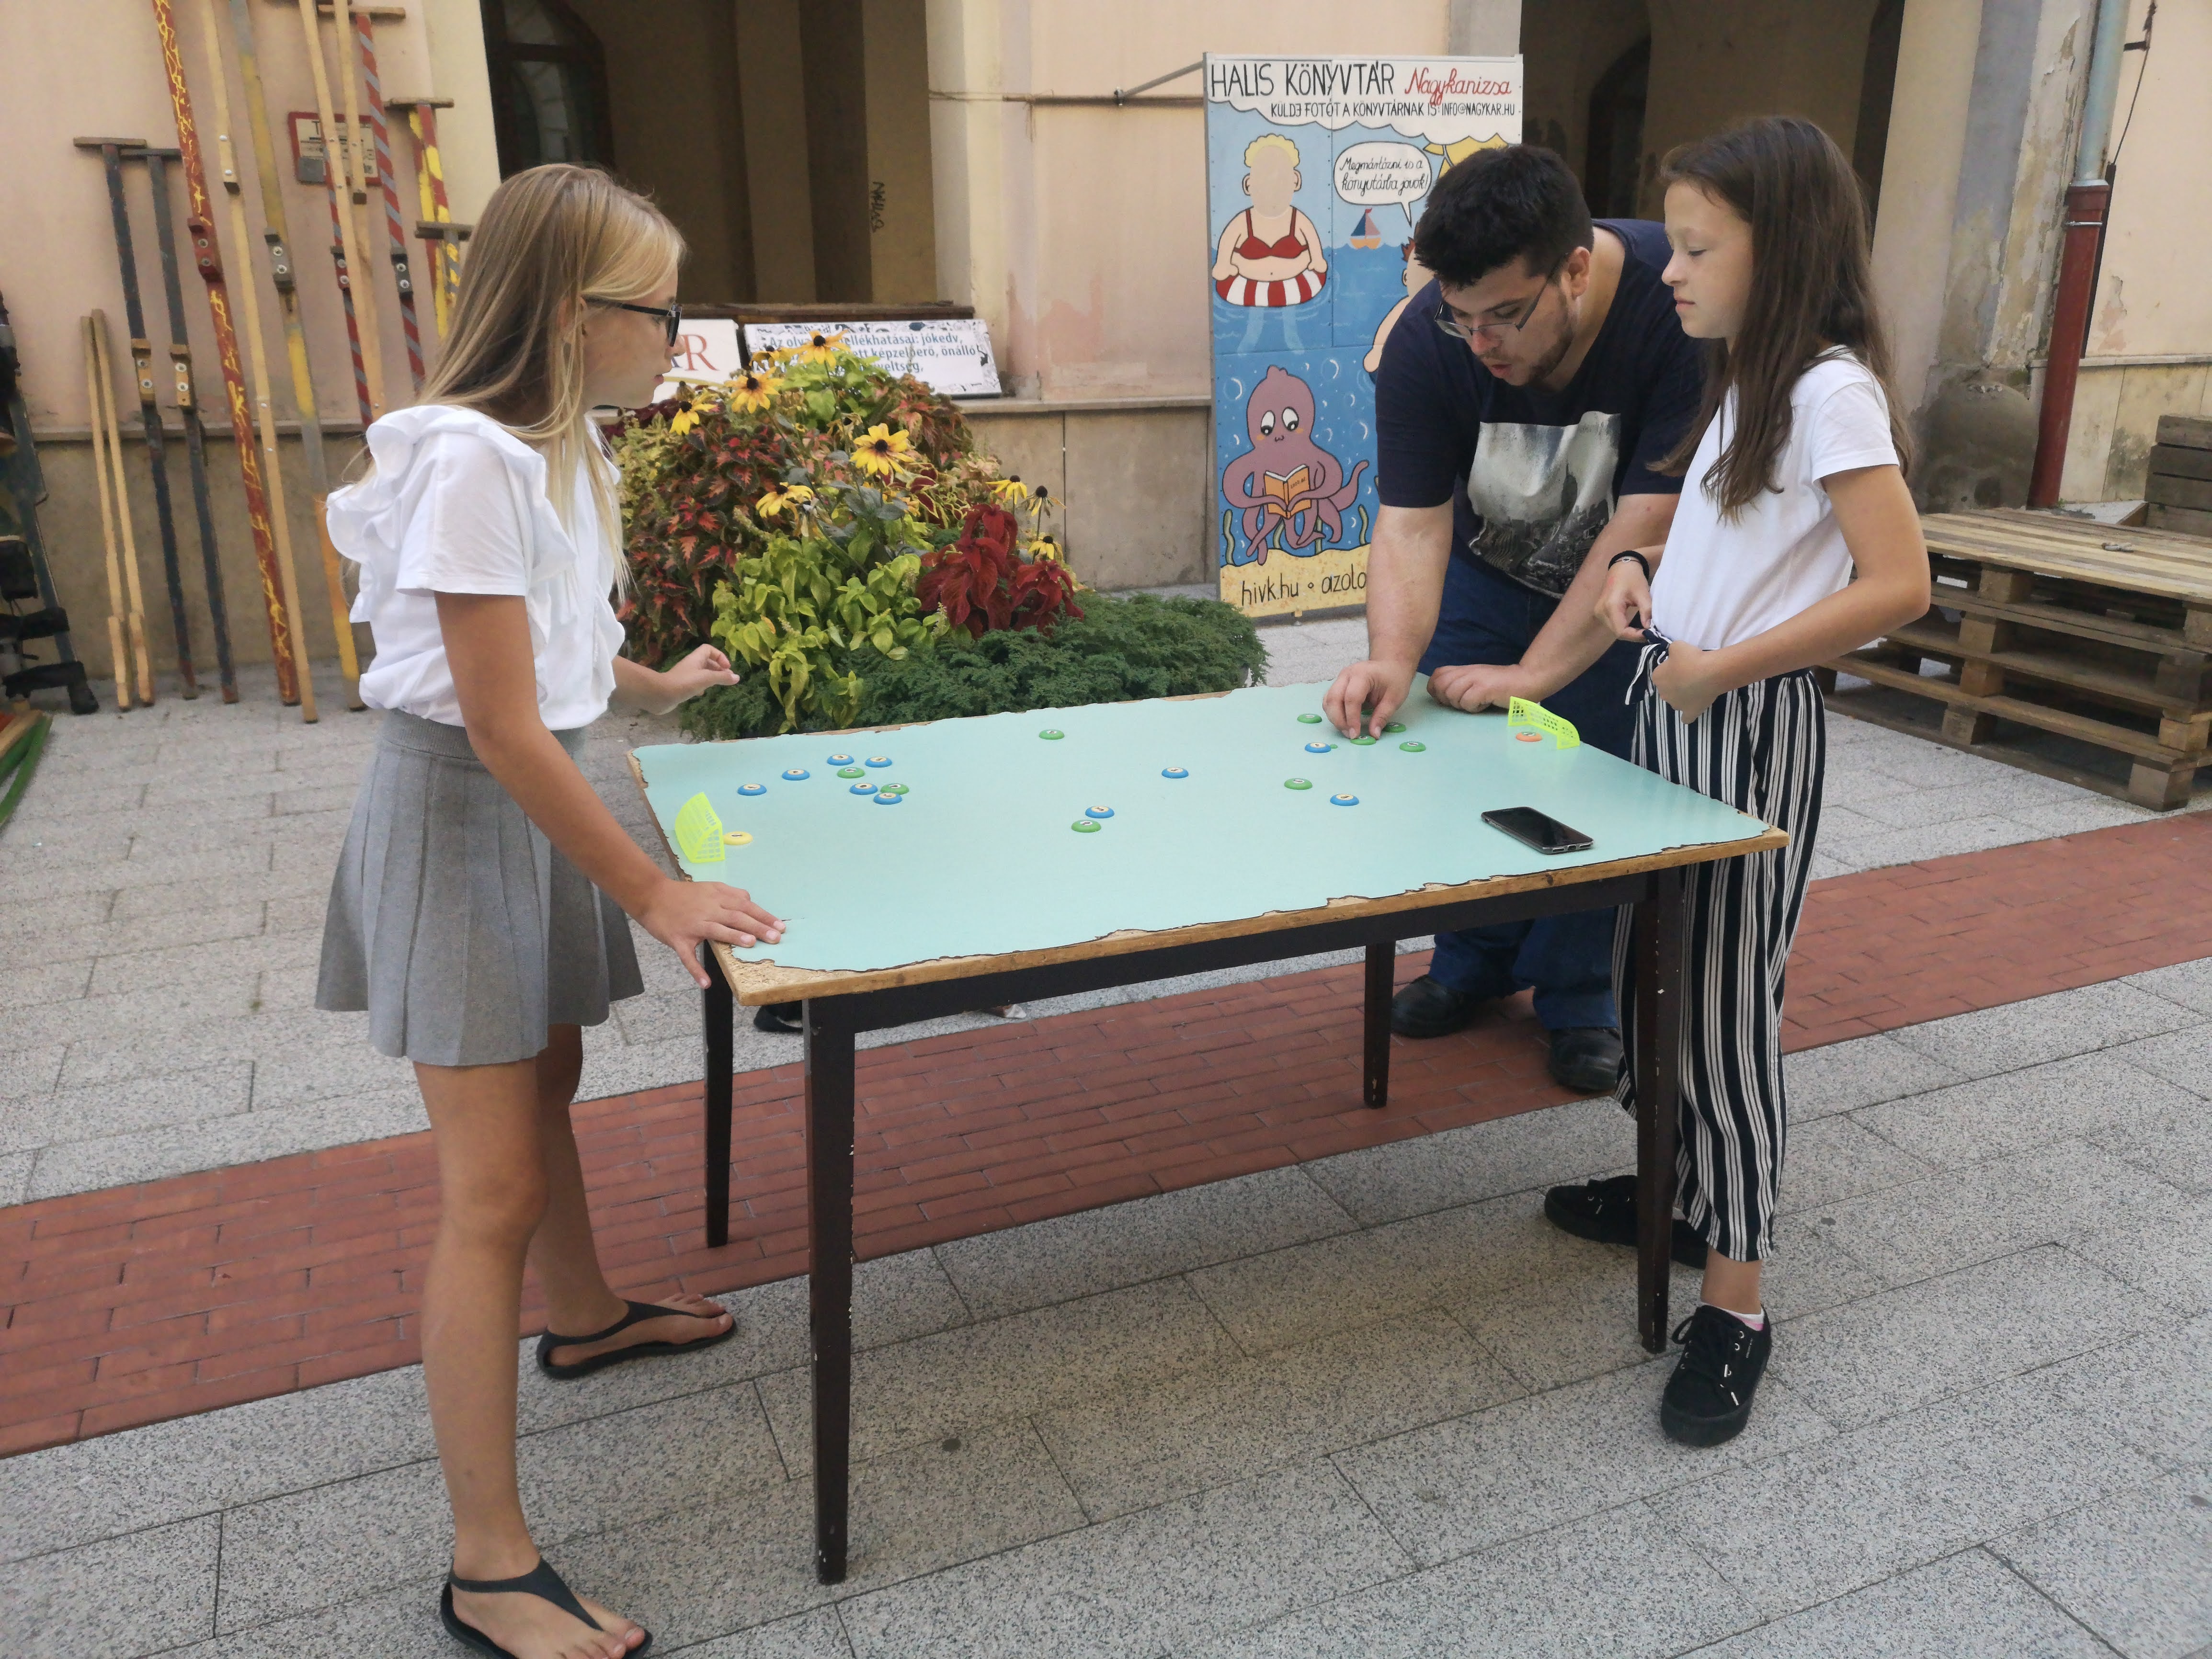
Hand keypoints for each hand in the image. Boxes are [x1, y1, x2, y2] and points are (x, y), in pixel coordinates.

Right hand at [638, 877, 783, 987]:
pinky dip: (695, 969)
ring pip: (716, 930)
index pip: (745, 906)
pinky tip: (706, 982)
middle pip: (736, 917)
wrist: (651, 895)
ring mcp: (693, 925)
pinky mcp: (678, 939)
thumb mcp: (709, 887)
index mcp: (717, 898)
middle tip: (775, 938)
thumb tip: (749, 899)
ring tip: (750, 944)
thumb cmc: (683, 894)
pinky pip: (687, 956)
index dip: (763, 916)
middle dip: (757, 927)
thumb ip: (730, 893)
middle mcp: (708, 910)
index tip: (780, 926)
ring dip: (733, 937)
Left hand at [658, 644, 738, 706]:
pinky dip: (702, 686)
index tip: (727, 668)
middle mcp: (691, 665)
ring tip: (719, 685)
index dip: (720, 656)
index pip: (709, 649)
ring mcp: (686, 675)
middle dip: (719, 668)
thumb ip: (722, 677)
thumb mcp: (707, 678)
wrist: (661, 695)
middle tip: (727, 679)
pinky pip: (695, 682)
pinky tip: (703, 693)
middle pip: (707, 661)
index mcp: (696, 658)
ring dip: (711, 677)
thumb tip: (737, 678)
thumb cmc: (685, 683)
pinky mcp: (682, 686)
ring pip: (702, 673)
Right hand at [1323, 659, 1412, 738]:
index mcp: (1362, 674)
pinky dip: (1333, 713)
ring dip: (1334, 718)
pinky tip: (1344, 721)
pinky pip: (1329, 700)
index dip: (1351, 718)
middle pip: (1333, 699)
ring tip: (1347, 730)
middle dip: (1339, 720)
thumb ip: (1382, 716)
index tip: (1355, 734)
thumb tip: (1374, 735)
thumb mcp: (1394, 698)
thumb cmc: (1394, 678)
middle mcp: (1346, 675)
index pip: (1351, 698)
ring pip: (1328, 701)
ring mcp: (1339, 679)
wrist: (1390, 664)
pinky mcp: (1337, 685)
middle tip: (1350, 735)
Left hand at [1426, 661, 1536, 712]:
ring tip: (1476, 703)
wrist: (1526, 680)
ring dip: (1461, 705)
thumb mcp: (1477, 679)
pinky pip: (1467, 702)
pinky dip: (1474, 708)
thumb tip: (1441, 696)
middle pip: (1441, 686)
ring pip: (1452, 695)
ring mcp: (1475, 679)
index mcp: (1464, 669)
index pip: (1437, 675)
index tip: (1447, 699)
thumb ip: (1461, 682)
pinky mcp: (1484, 688)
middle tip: (1463, 703)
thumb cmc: (1502, 684)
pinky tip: (1485, 705)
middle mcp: (1467, 672)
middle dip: (1447, 700)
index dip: (1436, 690)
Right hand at [1598, 558, 1655, 641]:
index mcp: (1610, 606)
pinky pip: (1613, 625)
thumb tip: (1649, 629)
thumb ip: (1646, 611)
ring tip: (1643, 631)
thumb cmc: (1632, 577)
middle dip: (1633, 636)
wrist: (1621, 567)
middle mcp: (1601, 611)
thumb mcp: (1642, 593)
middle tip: (1649, 634)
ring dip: (1629, 633)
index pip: (1621, 630)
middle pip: (1617, 632)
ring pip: (1615, 630)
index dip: (1635, 636)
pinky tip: (1635, 627)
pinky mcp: (1600, 613)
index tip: (1649, 635)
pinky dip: (1625, 628)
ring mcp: (1599, 613)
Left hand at [1651, 640, 1722, 722]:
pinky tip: (1691, 710)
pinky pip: (1686, 718)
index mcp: (1657, 677)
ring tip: (1696, 687)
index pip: (1661, 673)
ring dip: (1682, 696)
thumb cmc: (1692, 658)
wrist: (1709, 672)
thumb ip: (1672, 651)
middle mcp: (1663, 693)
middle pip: (1668, 688)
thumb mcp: (1677, 646)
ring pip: (1676, 701)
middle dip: (1676, 683)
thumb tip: (1674, 655)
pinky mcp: (1690, 712)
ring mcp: (1676, 705)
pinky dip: (1688, 715)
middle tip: (1690, 674)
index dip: (1671, 668)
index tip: (1682, 664)